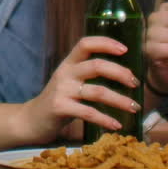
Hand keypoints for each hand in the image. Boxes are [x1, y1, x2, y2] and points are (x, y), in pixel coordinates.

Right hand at [13, 36, 140, 142]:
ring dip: (120, 100)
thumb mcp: (70, 81)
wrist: (31, 120)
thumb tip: (123, 73)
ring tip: (134, 107)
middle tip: (135, 83)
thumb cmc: (59, 100)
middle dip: (120, 73)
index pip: (85, 44)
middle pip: (96, 65)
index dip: (105, 43)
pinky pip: (88, 113)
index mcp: (69, 63)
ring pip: (97, 91)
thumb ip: (88, 74)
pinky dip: (105, 119)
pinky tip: (116, 125)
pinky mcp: (60, 108)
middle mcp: (65, 73)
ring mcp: (62, 90)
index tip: (125, 49)